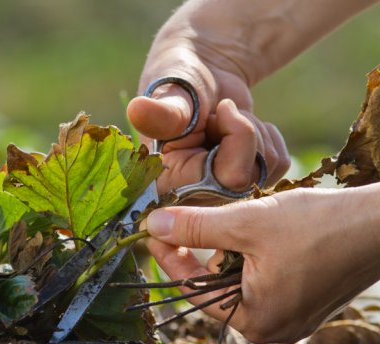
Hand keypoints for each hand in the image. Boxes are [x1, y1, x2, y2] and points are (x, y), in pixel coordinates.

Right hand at [127, 47, 289, 195]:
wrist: (201, 71)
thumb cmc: (178, 80)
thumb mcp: (171, 94)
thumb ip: (162, 112)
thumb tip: (136, 110)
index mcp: (167, 185)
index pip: (226, 180)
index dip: (235, 143)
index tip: (222, 109)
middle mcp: (192, 199)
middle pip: (248, 179)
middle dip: (242, 134)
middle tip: (217, 114)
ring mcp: (220, 196)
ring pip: (267, 170)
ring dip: (253, 134)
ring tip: (221, 123)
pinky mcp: (244, 186)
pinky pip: (278, 164)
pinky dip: (265, 138)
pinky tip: (236, 131)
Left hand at [144, 184, 379, 343]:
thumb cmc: (319, 226)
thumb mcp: (245, 223)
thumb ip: (195, 227)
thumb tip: (152, 225)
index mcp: (254, 321)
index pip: (192, 290)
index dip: (168, 257)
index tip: (153, 231)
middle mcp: (271, 328)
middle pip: (215, 286)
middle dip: (201, 252)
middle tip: (188, 221)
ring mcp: (291, 316)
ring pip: (238, 279)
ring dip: (229, 249)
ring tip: (235, 222)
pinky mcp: (305, 300)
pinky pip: (262, 278)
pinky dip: (252, 254)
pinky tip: (259, 232)